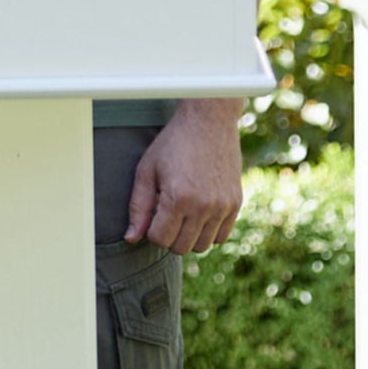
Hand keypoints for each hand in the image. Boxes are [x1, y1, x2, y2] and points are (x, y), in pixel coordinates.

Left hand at [126, 99, 243, 254]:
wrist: (209, 120)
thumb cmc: (174, 143)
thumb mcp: (147, 170)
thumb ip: (138, 207)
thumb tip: (131, 238)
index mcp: (178, 198)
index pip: (160, 239)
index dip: (152, 229)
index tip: (153, 212)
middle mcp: (203, 206)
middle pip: (181, 247)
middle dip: (169, 235)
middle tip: (167, 212)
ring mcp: (223, 206)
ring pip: (202, 246)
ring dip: (189, 235)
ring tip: (184, 212)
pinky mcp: (236, 203)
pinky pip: (222, 236)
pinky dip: (209, 231)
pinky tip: (200, 213)